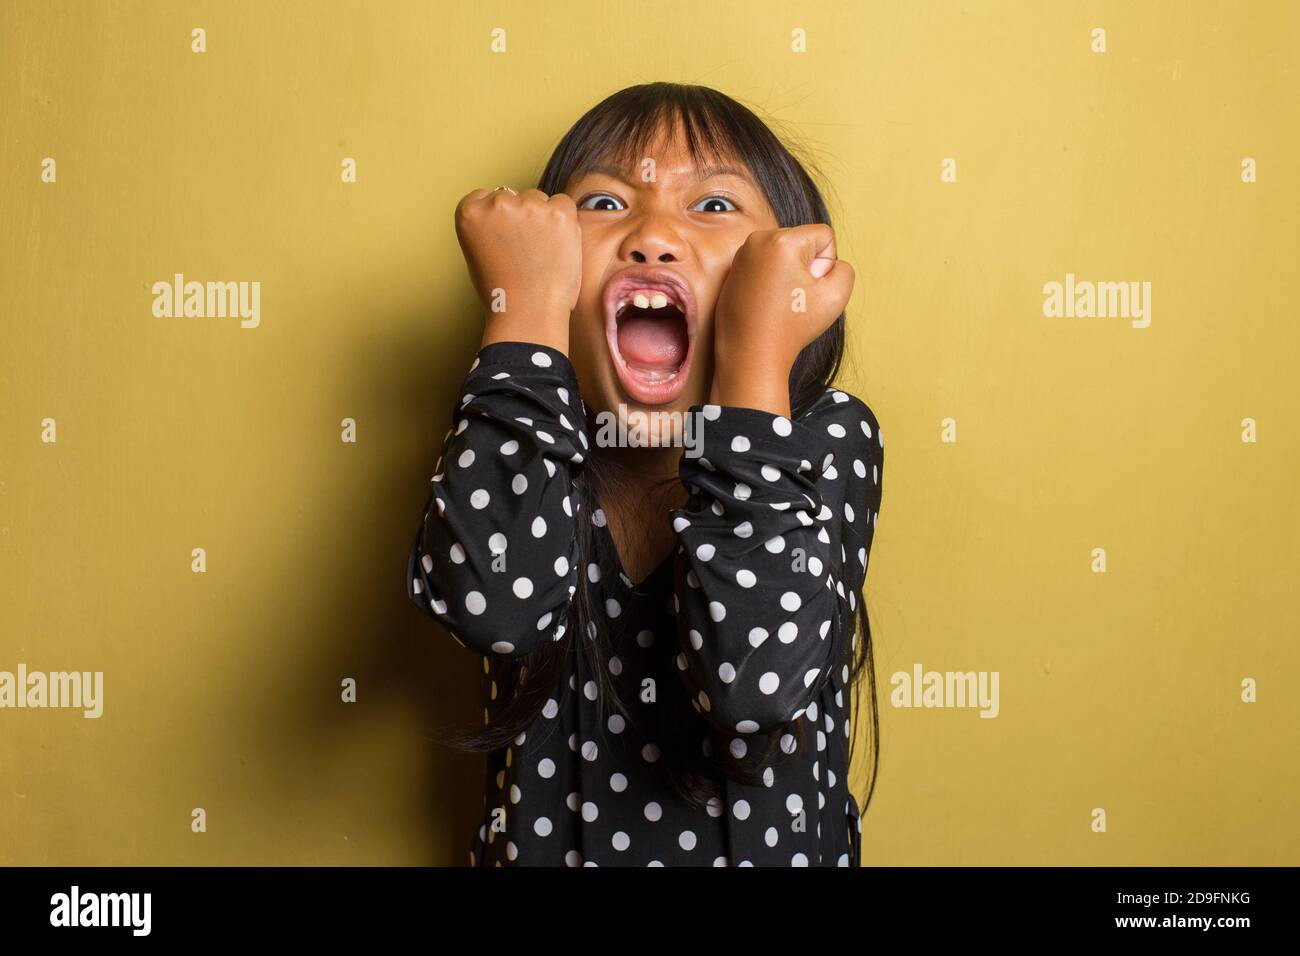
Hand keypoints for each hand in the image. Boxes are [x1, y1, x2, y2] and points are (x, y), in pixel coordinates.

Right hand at [453, 187, 581, 352]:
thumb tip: (508, 215)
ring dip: (544, 219)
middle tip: (527, 252)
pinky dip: (565, 222)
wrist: (528, 313)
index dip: (499, 219)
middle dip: (523, 218)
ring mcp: (528, 205)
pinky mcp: (558, 212)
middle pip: (515, 197)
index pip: (485, 197)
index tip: (505, 239)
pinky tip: (558, 247)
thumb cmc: (503, 293)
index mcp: (469, 212)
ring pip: (539, 200)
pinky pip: (563, 205)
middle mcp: (496, 203)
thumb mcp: (477, 253)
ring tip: (542, 254)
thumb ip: (487, 227)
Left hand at [710, 224, 853, 415]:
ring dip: (789, 274)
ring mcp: (741, 255)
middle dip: (806, 267)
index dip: (826, 264)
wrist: (751, 355)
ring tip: (780, 302)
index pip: (824, 236)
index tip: (809, 290)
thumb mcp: (837, 295)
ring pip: (784, 254)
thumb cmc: (792, 328)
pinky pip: (765, 266)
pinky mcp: (732, 270)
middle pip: (802, 242)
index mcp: (782, 240)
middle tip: (793, 299)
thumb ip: (844, 268)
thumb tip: (826, 262)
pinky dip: (771, 282)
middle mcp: (757, 239)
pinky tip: (767, 305)